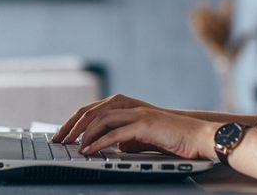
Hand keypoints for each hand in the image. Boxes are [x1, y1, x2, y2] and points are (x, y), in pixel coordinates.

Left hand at [78, 107, 218, 159]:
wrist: (198, 136)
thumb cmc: (173, 138)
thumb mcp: (144, 137)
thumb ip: (127, 138)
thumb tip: (112, 146)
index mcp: (128, 107)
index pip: (94, 110)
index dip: (76, 121)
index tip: (64, 133)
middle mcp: (129, 106)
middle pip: (92, 111)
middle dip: (72, 125)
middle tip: (59, 139)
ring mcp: (136, 113)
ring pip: (101, 119)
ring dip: (83, 134)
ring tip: (72, 146)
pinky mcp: (144, 124)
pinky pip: (115, 133)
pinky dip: (99, 142)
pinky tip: (89, 150)